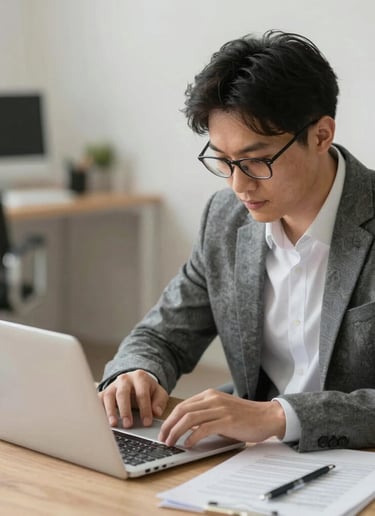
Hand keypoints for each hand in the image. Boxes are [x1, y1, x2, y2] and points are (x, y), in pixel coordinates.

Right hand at [98, 370, 168, 428]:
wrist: (135, 381)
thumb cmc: (147, 389)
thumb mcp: (158, 393)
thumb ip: (160, 401)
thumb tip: (157, 412)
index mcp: (140, 377)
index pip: (142, 394)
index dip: (145, 409)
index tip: (146, 422)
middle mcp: (124, 379)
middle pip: (123, 393)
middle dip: (125, 410)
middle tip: (128, 425)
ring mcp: (113, 385)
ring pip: (109, 396)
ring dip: (110, 411)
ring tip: (114, 424)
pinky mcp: (104, 393)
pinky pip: (98, 400)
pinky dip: (99, 409)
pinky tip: (101, 421)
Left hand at [158, 389, 285, 446]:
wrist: (268, 416)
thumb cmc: (246, 416)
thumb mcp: (222, 410)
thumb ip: (206, 414)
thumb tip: (187, 428)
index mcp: (210, 395)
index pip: (183, 405)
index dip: (170, 418)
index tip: (164, 430)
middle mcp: (213, 399)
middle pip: (182, 410)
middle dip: (169, 425)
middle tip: (162, 438)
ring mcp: (220, 409)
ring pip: (190, 418)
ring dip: (176, 431)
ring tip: (171, 442)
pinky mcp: (227, 420)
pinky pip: (204, 428)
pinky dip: (192, 436)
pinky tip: (188, 444)